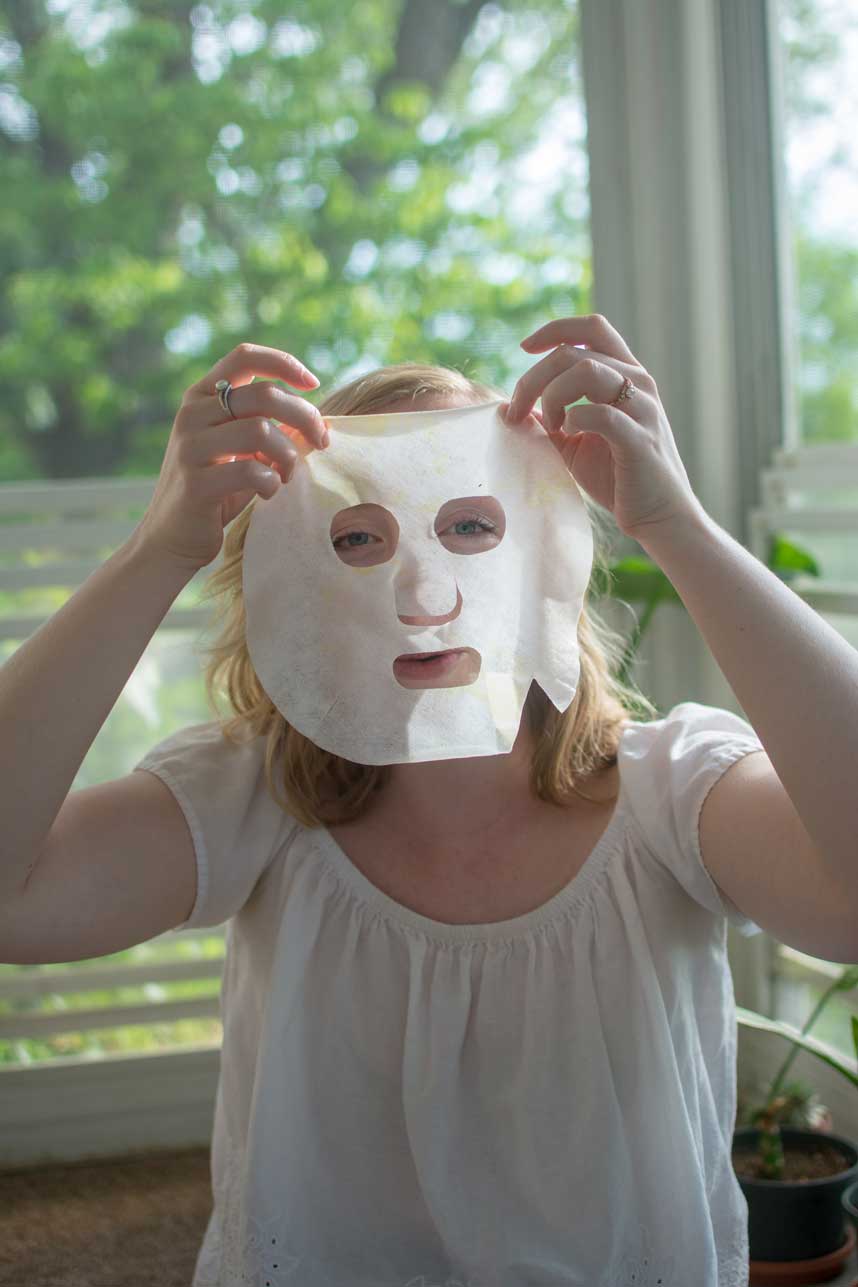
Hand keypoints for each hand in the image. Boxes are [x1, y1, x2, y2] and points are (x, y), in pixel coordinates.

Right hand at [134, 343, 328, 572]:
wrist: (171, 538)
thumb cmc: (216, 490)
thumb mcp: (239, 450)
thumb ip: (267, 428)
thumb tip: (316, 419)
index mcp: (201, 397)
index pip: (244, 356)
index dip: (284, 363)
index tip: (312, 384)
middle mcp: (191, 414)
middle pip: (265, 394)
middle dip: (304, 416)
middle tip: (319, 442)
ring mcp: (190, 447)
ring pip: (261, 430)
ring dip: (288, 454)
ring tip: (286, 474)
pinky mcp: (196, 483)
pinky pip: (250, 471)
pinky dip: (271, 482)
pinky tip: (268, 492)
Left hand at [501, 314, 704, 540]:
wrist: (656, 516)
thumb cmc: (615, 478)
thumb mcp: (573, 443)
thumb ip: (548, 420)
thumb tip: (507, 407)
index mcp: (625, 375)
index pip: (592, 328)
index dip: (555, 330)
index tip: (525, 349)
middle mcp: (638, 382)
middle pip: (574, 351)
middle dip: (533, 378)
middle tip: (517, 412)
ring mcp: (643, 408)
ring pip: (587, 369)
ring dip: (553, 394)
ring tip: (550, 426)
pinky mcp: (640, 439)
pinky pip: (602, 414)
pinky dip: (575, 418)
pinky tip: (567, 434)